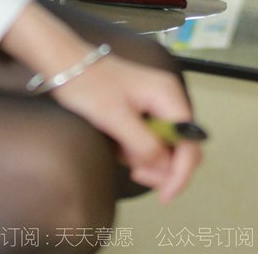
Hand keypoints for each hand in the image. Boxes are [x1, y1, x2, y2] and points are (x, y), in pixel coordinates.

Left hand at [52, 51, 202, 202]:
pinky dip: (139, 149)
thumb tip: (165, 167)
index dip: (181, 173)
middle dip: (163, 168)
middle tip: (135, 173)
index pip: (190, 143)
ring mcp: (157, 104)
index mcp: (168, 96)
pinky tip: (119, 145)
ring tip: (120, 153)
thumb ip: (143, 144)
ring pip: (166, 146)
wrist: (67, 62)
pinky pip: (152, 138)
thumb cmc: (88, 85)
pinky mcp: (144, 109)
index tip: (163, 195)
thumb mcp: (114, 117)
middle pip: (182, 147)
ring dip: (147, 159)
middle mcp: (169, 99)